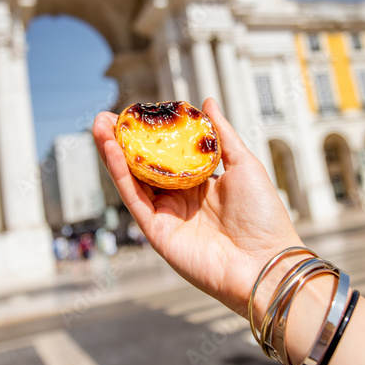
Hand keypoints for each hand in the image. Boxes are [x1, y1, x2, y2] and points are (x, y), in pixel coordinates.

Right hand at [92, 98, 301, 316]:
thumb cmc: (263, 216)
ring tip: (99, 125)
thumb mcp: (245, 164)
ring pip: (132, 180)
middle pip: (144, 166)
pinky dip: (120, 174)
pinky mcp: (157, 232)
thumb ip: (222, 134)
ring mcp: (167, 216)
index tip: (137, 111)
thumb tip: (206, 102)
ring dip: (113, 153)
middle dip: (123, 141)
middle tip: (107, 117)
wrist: (265, 262)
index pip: (167, 155)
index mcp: (201, 184)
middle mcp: (180, 200)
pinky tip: (111, 149)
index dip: (150, 135)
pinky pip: (134, 199)